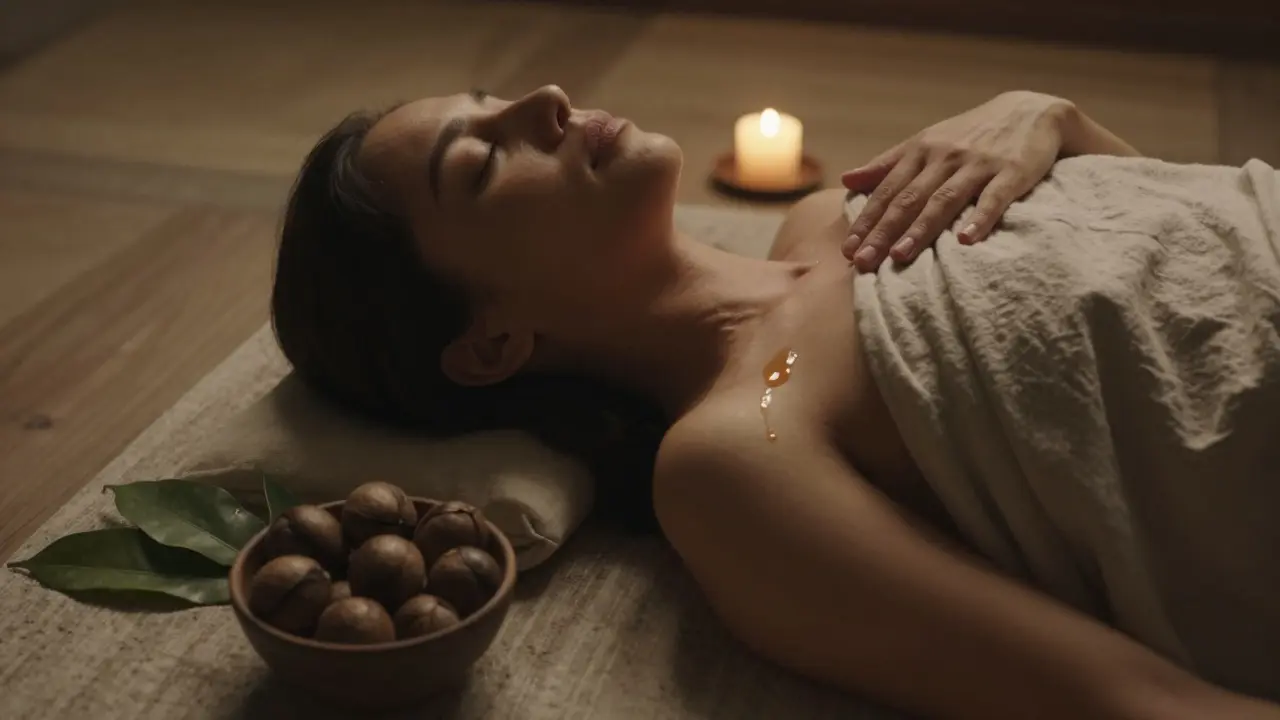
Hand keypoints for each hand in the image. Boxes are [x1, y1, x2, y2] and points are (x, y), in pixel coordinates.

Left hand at [842, 91, 1075, 271]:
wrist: (1032, 110)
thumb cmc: (971, 134)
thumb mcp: (927, 141)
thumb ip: (888, 164)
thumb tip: (846, 180)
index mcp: (921, 151)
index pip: (887, 190)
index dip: (866, 220)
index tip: (847, 249)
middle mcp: (944, 157)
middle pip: (908, 198)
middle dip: (883, 231)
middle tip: (862, 261)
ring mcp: (978, 164)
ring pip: (943, 199)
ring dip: (920, 229)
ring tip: (900, 256)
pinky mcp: (1012, 171)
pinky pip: (994, 197)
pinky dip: (980, 218)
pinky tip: (966, 240)